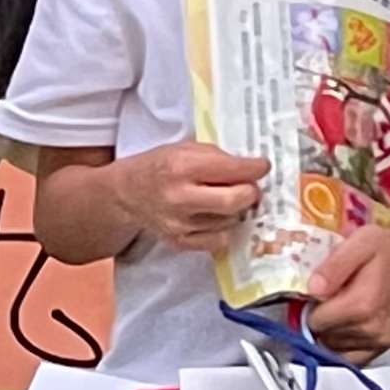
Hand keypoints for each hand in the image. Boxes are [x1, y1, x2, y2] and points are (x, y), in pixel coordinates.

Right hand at [105, 141, 270, 257]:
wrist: (126, 193)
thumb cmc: (160, 166)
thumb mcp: (185, 148)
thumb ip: (217, 157)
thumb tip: (252, 169)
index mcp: (182, 167)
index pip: (232, 170)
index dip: (256, 168)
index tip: (263, 166)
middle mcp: (180, 197)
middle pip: (235, 201)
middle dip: (251, 192)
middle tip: (251, 187)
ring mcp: (180, 223)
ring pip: (229, 221)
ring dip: (236, 211)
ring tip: (226, 199)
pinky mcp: (180, 241)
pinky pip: (218, 240)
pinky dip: (224, 228)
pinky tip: (216, 216)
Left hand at [299, 218, 389, 357]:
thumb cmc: (387, 249)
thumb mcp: (358, 243)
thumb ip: (333, 266)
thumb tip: (312, 290)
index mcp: (362, 304)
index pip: (314, 321)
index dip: (309, 305)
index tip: (318, 291)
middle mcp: (371, 328)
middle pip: (322, 335)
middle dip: (320, 317)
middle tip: (332, 295)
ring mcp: (378, 339)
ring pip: (332, 347)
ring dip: (330, 330)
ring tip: (342, 305)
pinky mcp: (382, 345)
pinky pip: (349, 358)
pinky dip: (342, 344)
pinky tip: (345, 324)